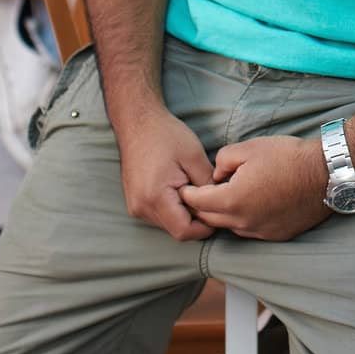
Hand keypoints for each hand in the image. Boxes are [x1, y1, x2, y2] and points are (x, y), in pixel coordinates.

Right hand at [116, 104, 214, 241]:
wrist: (138, 122)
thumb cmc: (166, 135)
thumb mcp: (193, 156)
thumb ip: (207, 184)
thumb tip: (219, 202)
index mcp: (155, 197)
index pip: (183, 231)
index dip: (204, 227)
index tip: (218, 211)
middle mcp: (141, 208)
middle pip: (175, 229)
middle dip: (195, 219)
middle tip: (210, 198)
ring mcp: (136, 207)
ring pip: (167, 224)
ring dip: (184, 213)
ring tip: (194, 189)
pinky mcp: (135, 202)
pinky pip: (159, 215)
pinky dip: (173, 208)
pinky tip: (181, 188)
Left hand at [180, 135, 330, 241]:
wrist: (324, 173)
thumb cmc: (287, 157)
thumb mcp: (249, 147)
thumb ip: (222, 161)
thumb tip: (217, 175)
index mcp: (232, 201)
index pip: (197, 203)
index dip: (187, 194)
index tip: (184, 187)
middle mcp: (242, 223)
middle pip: (209, 220)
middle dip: (201, 206)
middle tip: (200, 192)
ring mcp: (259, 232)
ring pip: (228, 227)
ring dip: (222, 214)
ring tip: (226, 195)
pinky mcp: (274, 236)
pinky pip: (248, 231)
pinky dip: (242, 220)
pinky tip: (249, 204)